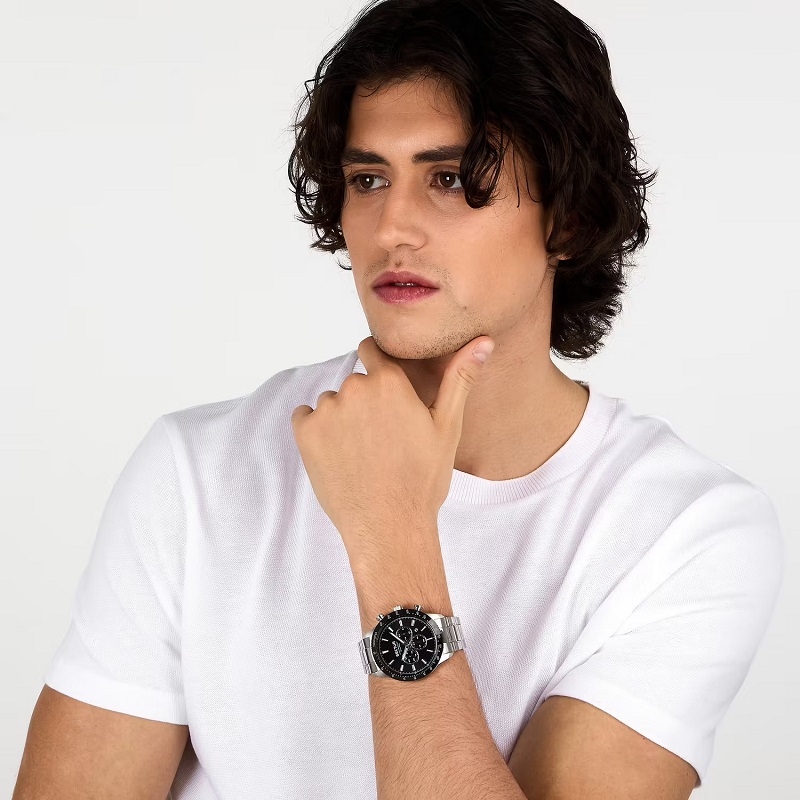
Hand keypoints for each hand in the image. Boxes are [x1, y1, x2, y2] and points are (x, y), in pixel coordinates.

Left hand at [290, 335, 494, 571]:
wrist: (389, 526)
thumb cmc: (422, 480)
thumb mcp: (447, 426)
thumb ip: (460, 377)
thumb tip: (483, 341)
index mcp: (388, 381)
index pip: (371, 350)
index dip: (378, 370)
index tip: (385, 395)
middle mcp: (354, 388)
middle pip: (354, 382)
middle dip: (364, 402)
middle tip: (382, 438)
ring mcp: (327, 411)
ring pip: (331, 403)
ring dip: (341, 419)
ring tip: (362, 453)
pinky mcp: (305, 433)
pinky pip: (305, 418)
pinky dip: (317, 432)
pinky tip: (338, 456)